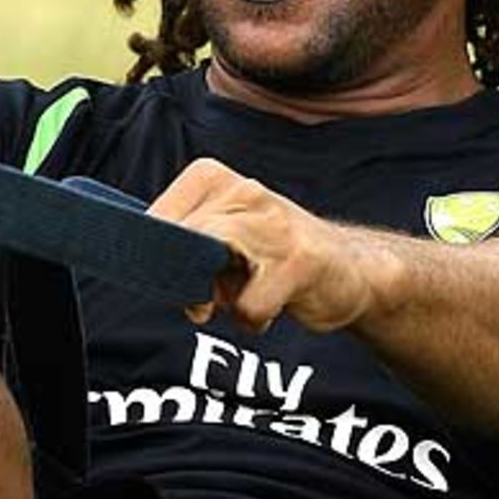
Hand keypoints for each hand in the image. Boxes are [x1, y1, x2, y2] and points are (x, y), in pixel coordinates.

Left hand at [149, 158, 375, 333]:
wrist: (348, 269)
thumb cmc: (269, 257)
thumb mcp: (219, 241)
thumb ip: (181, 252)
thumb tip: (149, 275)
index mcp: (215, 178)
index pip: (157, 218)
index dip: (154, 259)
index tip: (171, 277)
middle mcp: (245, 190)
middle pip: (181, 240)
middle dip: (184, 280)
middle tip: (206, 300)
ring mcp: (273, 224)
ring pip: (210, 262)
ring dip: (220, 297)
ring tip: (242, 295)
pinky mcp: (298, 261)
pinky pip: (249, 305)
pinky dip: (253, 320)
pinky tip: (274, 305)